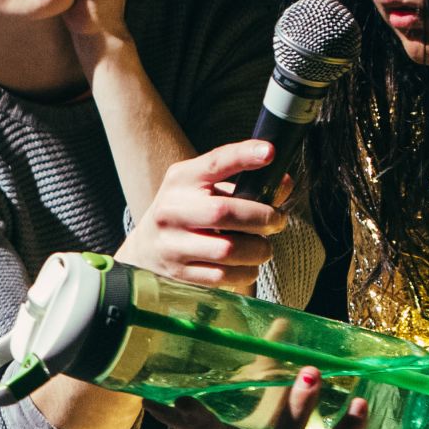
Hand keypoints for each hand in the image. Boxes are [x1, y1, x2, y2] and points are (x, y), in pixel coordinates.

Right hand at [122, 140, 289, 291]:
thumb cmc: (186, 213)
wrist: (145, 249)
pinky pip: (222, 276)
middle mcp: (171, 209)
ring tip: (263, 248)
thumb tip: (284, 185)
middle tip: (277, 221)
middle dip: (261, 218)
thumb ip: (243, 185)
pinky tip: (246, 266)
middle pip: (224, 212)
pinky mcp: (177, 273)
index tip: (270, 152)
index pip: (215, 162)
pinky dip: (244, 272)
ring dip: (257, 250)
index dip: (244, 155)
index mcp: (181, 179)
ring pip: (227, 249)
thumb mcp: (204, 189)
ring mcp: (171, 243)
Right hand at [159, 362, 371, 428]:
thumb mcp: (281, 406)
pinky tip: (359, 401)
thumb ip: (276, 366)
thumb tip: (279, 319)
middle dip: (204, 422)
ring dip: (298, 404)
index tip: (145, 401)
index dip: (171, 419)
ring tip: (309, 371)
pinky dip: (349, 423)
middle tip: (185, 400)